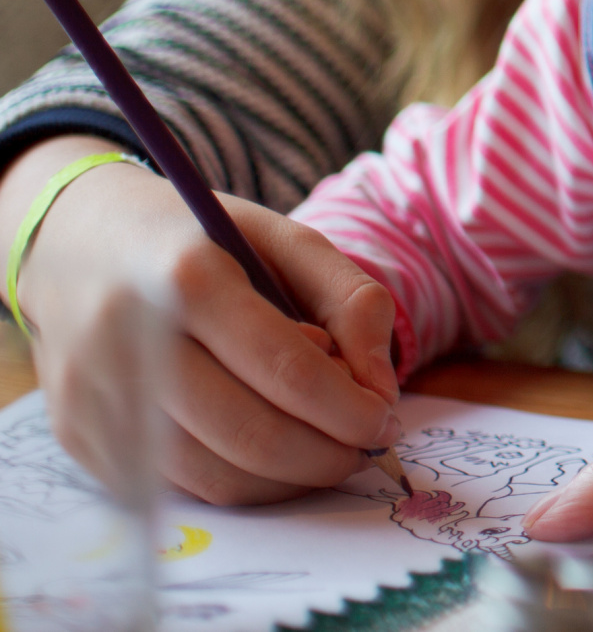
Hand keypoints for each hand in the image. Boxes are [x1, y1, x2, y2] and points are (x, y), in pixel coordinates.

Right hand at [4, 136, 399, 502]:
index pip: (284, 369)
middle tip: (363, 449)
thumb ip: (351, 300)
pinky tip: (267, 455)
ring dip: (286, 480)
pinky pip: (173, 487)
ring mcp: (93, 393)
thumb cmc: (199, 241)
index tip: (384, 420)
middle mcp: (129, 338)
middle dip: (325, 455)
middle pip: (247, 433)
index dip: (347, 408)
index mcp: (188, 276)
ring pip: (211, 475)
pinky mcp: (75, 433)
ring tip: (324, 452)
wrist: (74, 241)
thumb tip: (378, 388)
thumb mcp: (286, 239)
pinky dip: (236, 484)